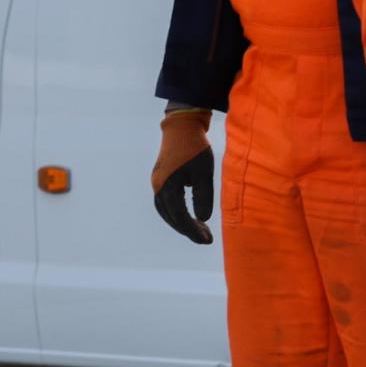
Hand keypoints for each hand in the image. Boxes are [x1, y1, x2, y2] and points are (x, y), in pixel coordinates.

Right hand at [151, 110, 213, 243]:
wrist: (181, 126)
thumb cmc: (195, 147)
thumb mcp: (204, 172)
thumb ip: (203, 195)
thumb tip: (203, 218)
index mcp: (167, 185)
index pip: (179, 215)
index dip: (193, 230)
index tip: (207, 240)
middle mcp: (158, 186)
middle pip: (170, 216)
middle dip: (188, 229)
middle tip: (206, 239)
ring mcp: (157, 182)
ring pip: (166, 211)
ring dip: (181, 223)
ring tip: (198, 231)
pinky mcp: (161, 178)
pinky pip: (166, 203)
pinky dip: (177, 213)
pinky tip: (190, 216)